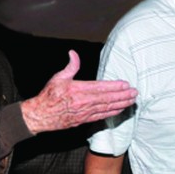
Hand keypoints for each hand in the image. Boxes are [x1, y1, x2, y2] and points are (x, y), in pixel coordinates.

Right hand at [21, 50, 136, 133]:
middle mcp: (83, 102)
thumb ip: (70, 66)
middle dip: (122, 96)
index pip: (100, 88)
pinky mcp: (83, 120)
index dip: (114, 86)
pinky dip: (112, 113)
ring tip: (132, 101)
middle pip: (107, 99)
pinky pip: (101, 116)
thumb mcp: (58, 78)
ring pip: (106, 108)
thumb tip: (73, 53)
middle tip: (135, 93)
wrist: (40, 116)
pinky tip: (120, 110)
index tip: (125, 84)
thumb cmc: (48, 96)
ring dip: (121, 104)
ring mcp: (84, 113)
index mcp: (78, 90)